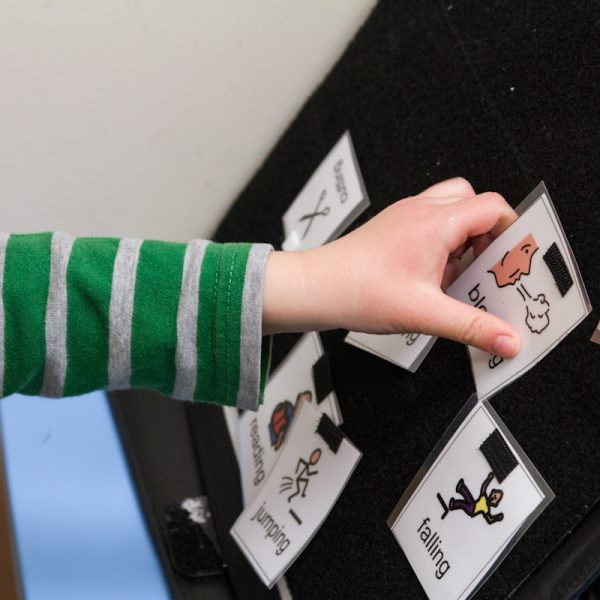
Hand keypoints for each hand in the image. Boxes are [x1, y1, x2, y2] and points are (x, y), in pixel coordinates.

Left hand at [263, 177, 519, 357]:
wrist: (314, 288)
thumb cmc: (357, 291)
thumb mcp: (424, 313)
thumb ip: (472, 326)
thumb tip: (508, 340)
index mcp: (435, 222)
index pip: (493, 207)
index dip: (512, 232)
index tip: (515, 260)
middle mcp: (421, 211)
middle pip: (474, 204)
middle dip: (488, 235)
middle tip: (488, 268)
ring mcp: (404, 216)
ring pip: (451, 210)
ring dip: (464, 237)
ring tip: (460, 273)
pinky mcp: (393, 227)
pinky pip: (430, 223)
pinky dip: (442, 242)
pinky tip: (434, 275)